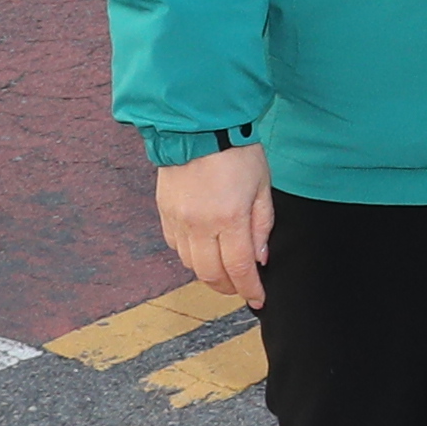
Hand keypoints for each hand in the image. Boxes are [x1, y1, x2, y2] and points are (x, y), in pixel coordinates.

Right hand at [152, 143, 273, 309]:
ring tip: (224, 270)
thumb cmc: (236, 152)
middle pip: (211, 274)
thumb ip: (262, 224)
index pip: (240, 268)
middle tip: (241, 287)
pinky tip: (203, 249)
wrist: (198, 126)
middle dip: (229, 287)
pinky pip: (176, 247)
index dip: (250, 289)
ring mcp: (179, 220)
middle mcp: (200, 225)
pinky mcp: (164, 213)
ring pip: (191, 265)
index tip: (258, 298)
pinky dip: (190, 255)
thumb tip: (260, 258)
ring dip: (209, 274)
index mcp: (229, 218)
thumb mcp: (262, 186)